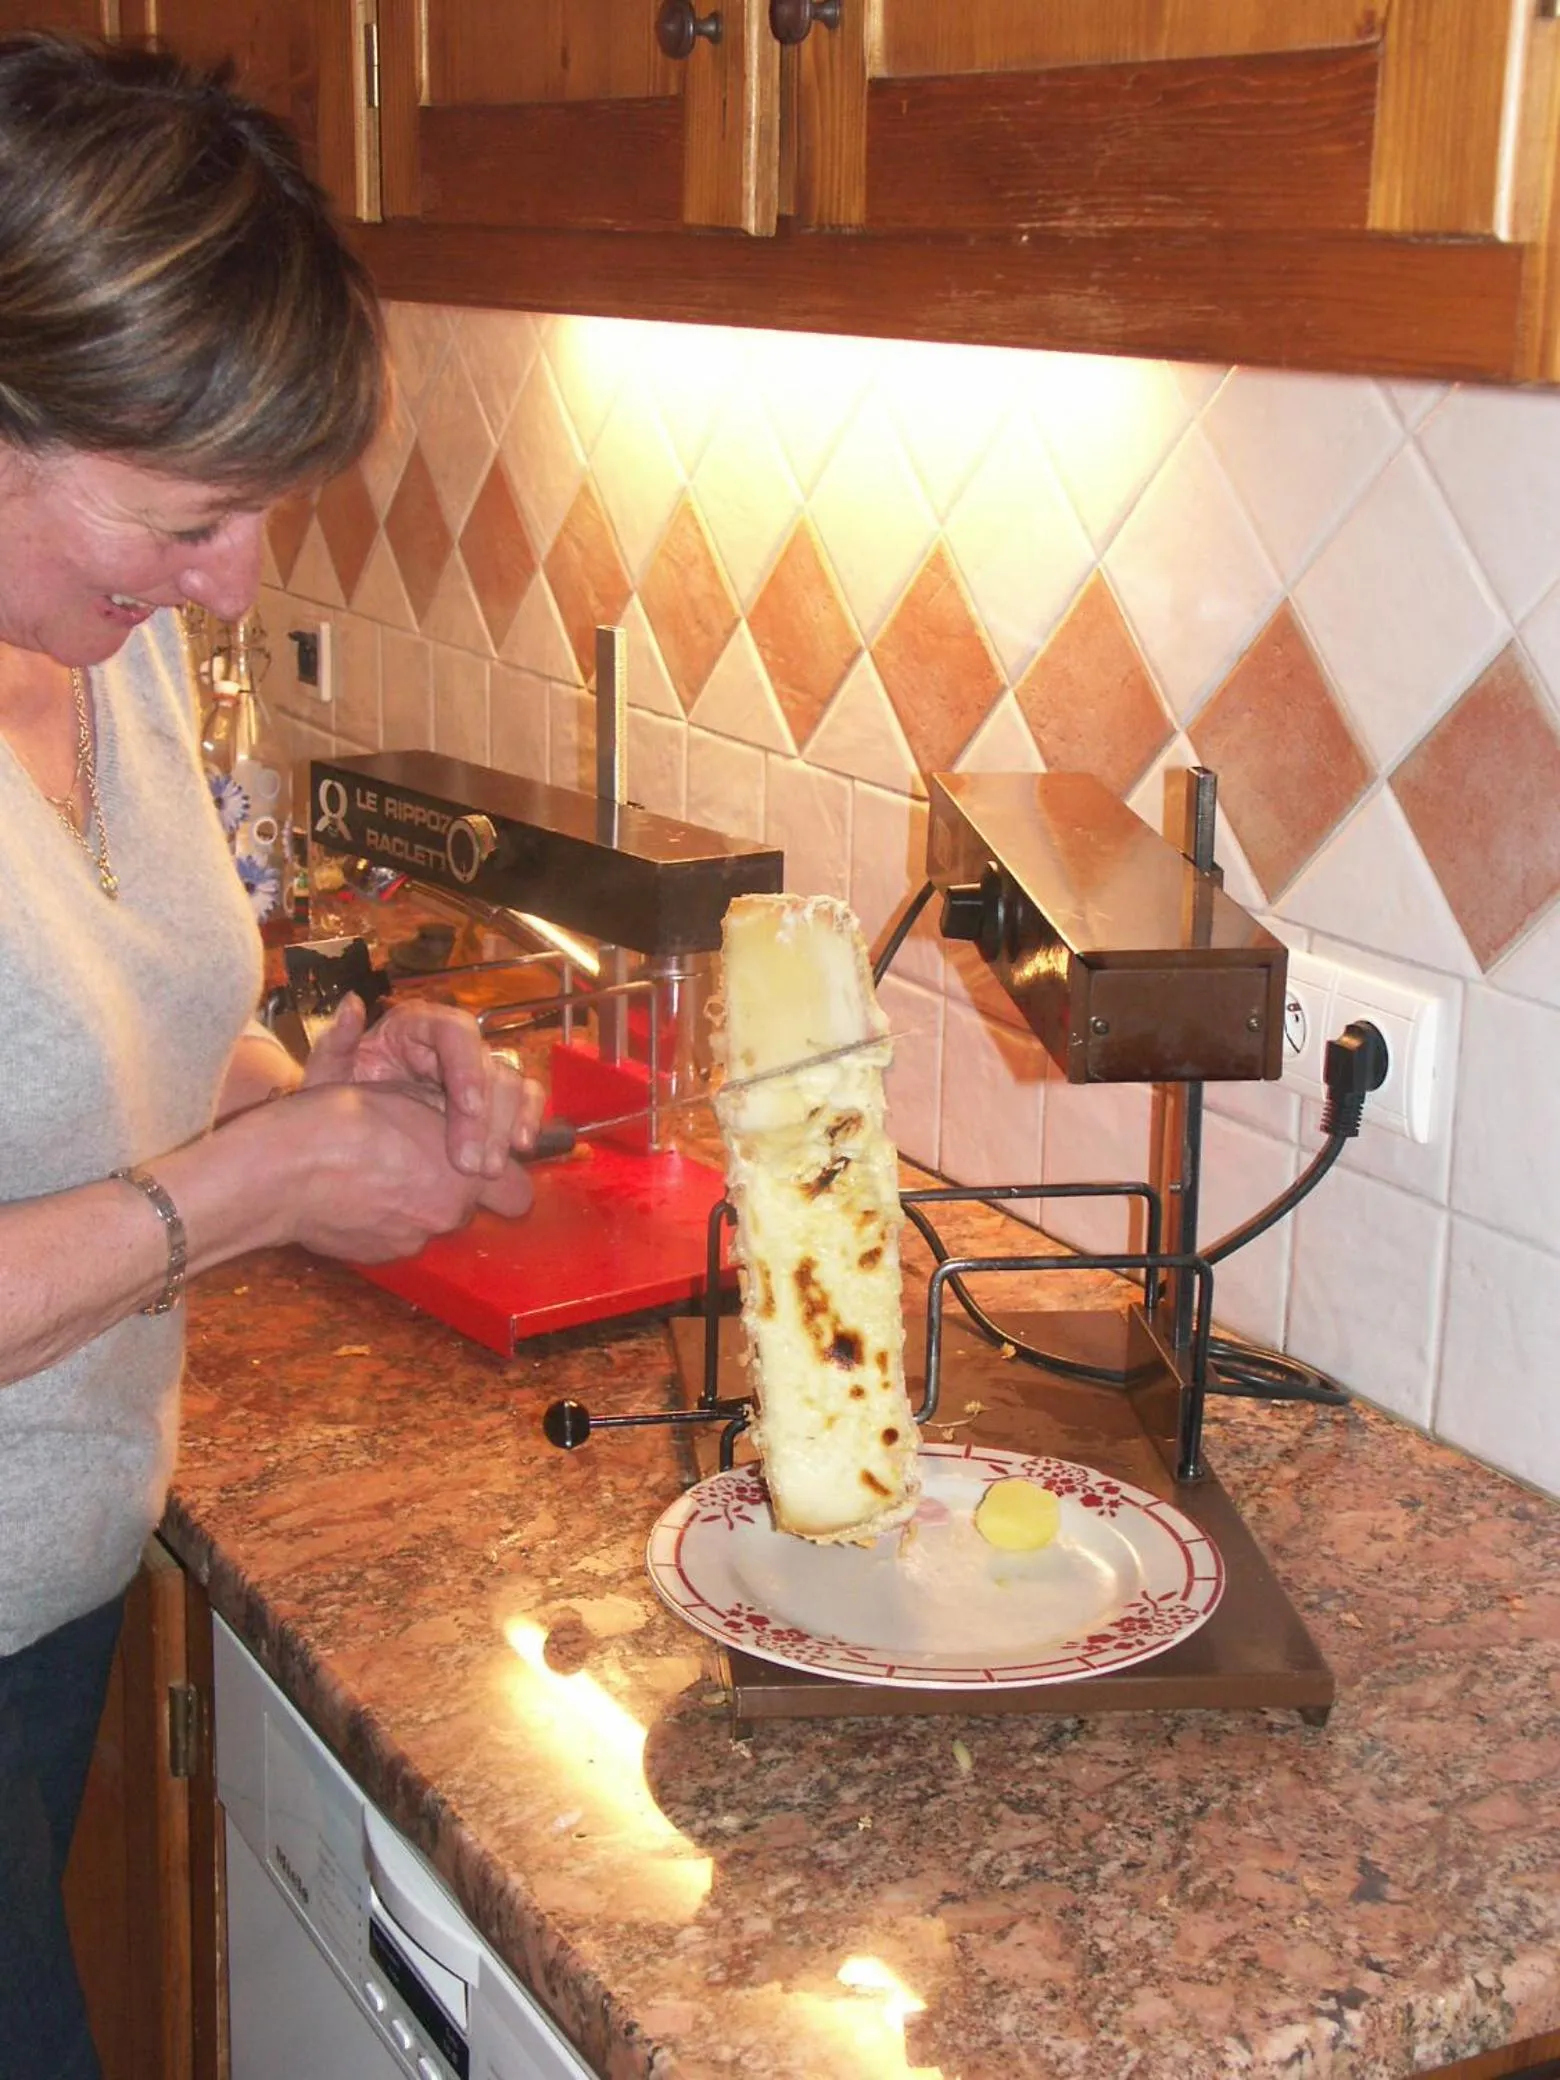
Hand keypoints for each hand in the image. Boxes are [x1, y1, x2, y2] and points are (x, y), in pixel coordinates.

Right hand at [269, 1082, 534, 1263]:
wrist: (282, 1169)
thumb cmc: (344, 1122)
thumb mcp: (410, 1096)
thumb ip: (454, 1114)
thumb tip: (471, 1114)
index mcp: (468, 1173)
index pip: (519, 1192)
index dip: (502, 1176)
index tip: (482, 1160)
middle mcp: (450, 1213)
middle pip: (472, 1206)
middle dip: (456, 1186)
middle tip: (422, 1158)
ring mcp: (415, 1240)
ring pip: (433, 1221)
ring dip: (419, 1201)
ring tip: (382, 1171)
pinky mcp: (383, 1256)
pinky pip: (399, 1235)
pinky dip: (388, 1218)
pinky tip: (360, 1193)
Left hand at [300, 993, 545, 1178]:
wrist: (344, 1130)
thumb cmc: (340, 1095)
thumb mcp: (328, 1073)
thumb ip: (336, 1042)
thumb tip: (352, 1004)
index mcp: (416, 1025)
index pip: (455, 1032)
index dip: (467, 1067)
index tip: (466, 1107)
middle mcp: (452, 1042)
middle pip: (489, 1063)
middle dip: (486, 1116)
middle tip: (473, 1165)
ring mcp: (475, 1069)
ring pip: (511, 1084)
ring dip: (507, 1126)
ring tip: (489, 1169)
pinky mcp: (491, 1097)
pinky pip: (523, 1099)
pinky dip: (526, 1120)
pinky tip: (519, 1148)